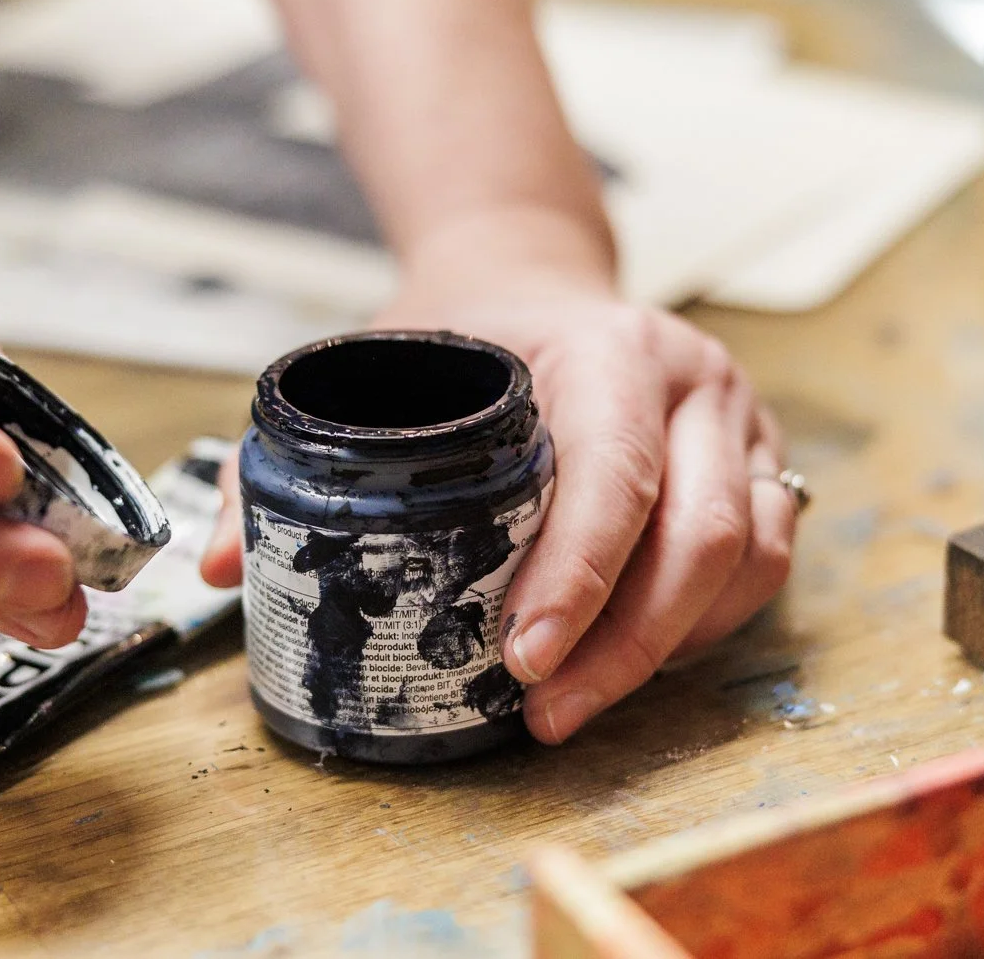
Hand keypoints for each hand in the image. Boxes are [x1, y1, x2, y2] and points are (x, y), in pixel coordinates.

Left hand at [200, 264, 797, 745]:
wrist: (528, 271)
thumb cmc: (456, 329)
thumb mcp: (371, 364)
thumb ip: (292, 462)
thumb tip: (219, 572)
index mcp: (607, 346)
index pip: (616, 474)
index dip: (578, 580)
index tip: (520, 663)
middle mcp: (693, 379)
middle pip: (702, 534)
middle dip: (625, 644)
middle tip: (543, 712)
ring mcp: (738, 421)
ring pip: (748, 559)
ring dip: (670, 648)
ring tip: (579, 700)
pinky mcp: (759, 462)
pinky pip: (765, 564)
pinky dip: (706, 627)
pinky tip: (632, 659)